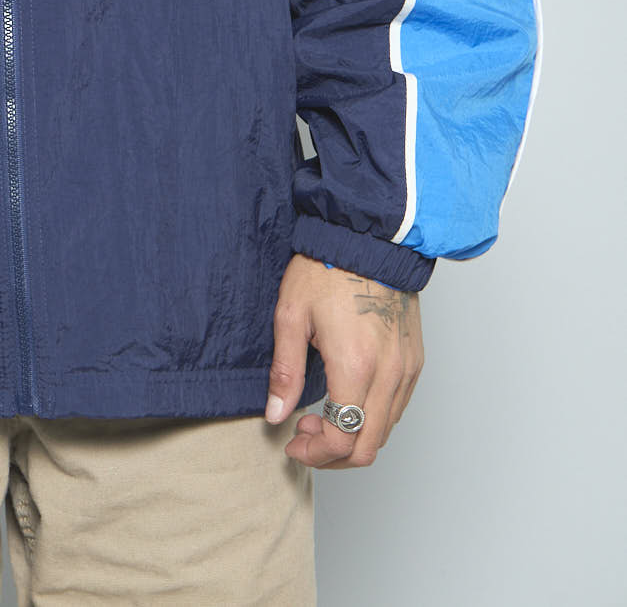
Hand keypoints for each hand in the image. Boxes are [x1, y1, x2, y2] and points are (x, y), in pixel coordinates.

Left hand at [265, 254, 422, 469]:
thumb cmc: (326, 269)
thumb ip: (285, 371)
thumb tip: (276, 415)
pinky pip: (398, 408)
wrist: (368, 238)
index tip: (292, 443)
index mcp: (356, 365)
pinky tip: (348, 400)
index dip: (314, 453)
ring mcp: (407, 369)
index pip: (342, 439)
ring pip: (386, 431)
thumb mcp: (291, 315)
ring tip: (321, 416)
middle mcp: (389, 373)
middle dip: (333, 454)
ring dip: (354, 437)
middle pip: (369, 447)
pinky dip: (372, 419)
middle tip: (304, 435)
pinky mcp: (415, 360)